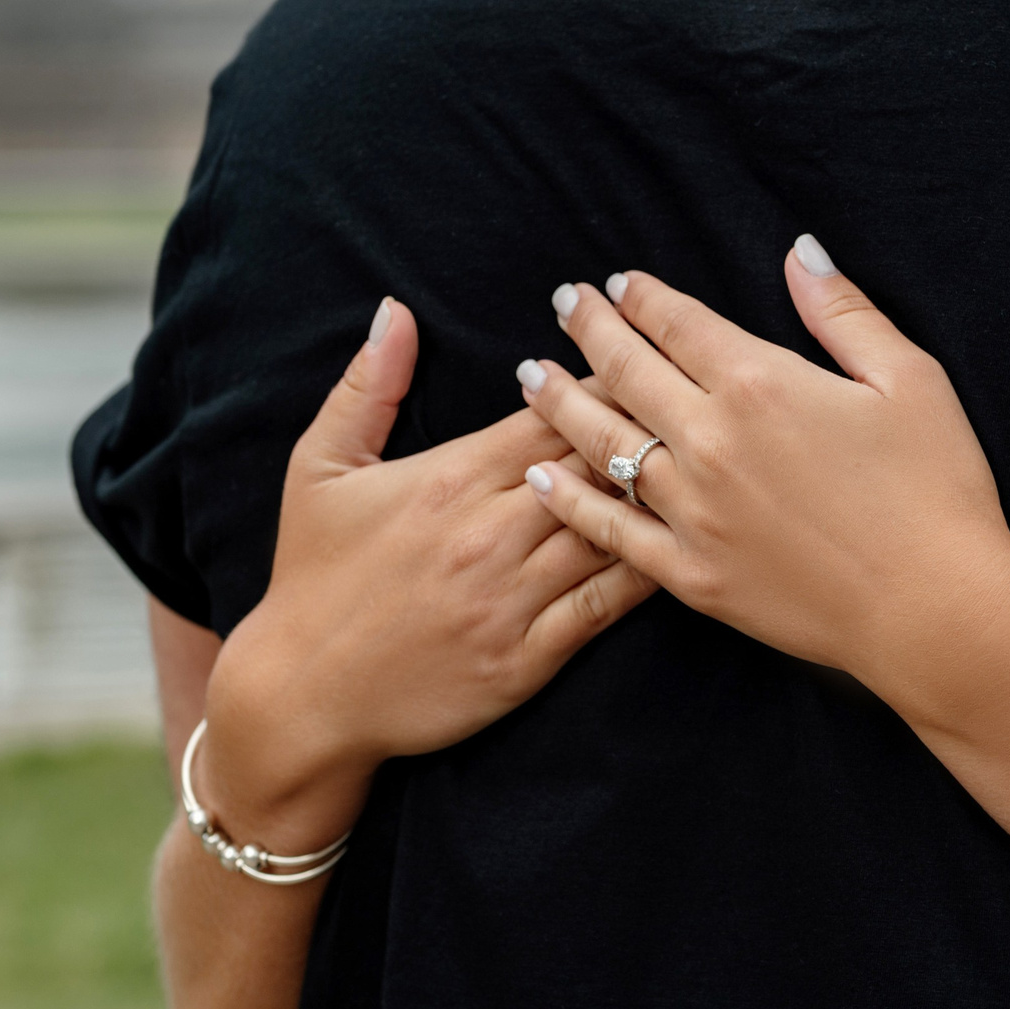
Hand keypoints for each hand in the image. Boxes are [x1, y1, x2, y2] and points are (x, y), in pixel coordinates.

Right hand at [198, 299, 655, 851]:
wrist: (302, 696)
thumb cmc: (313, 575)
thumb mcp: (319, 469)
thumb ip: (365, 388)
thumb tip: (393, 312)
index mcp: (449, 480)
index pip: (548, 415)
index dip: (601, 384)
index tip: (642, 357)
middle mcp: (488, 533)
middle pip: (592, 465)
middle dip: (645, 431)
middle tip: (699, 402)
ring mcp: (510, 599)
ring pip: (608, 530)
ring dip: (656, 497)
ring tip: (707, 466)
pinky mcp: (525, 659)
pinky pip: (603, 606)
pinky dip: (648, 573)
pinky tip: (686, 548)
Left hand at [516, 239, 1009, 701]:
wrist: (934, 610)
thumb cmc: (935, 489)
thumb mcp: (909, 379)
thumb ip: (843, 312)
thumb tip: (798, 251)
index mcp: (761, 385)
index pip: (678, 324)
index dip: (642, 298)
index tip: (617, 281)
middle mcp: (711, 441)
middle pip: (628, 370)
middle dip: (590, 329)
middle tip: (564, 302)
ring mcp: (694, 512)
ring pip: (605, 443)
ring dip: (561, 402)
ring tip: (531, 373)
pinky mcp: (691, 574)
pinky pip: (612, 531)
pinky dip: (571, 500)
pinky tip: (541, 476)